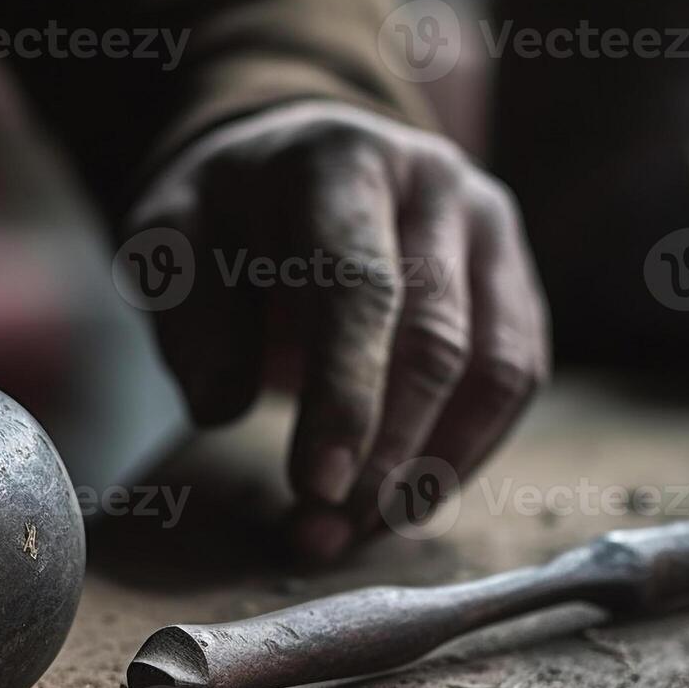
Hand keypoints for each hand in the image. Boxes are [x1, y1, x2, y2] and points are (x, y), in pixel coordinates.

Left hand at [124, 102, 547, 560]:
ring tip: (355, 530)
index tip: (315, 485)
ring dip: (431, 468)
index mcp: (343, 161)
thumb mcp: (172, 239)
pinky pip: (516, 381)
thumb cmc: (229, 209)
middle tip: (323, 529)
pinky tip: (404, 501)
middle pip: (438, 337)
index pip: (358, 287)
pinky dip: (464, 453)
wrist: (294, 157)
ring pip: (496, 369)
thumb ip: (191, 315)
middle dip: (385, 452)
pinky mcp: (515, 277)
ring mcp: (490, 227)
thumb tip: (224, 411)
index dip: (344, 394)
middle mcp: (435, 183)